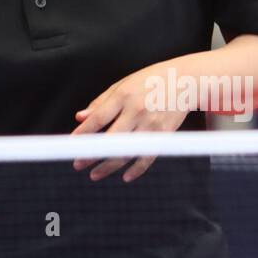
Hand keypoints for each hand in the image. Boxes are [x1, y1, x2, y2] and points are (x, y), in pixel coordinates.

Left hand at [69, 69, 188, 182]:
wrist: (186, 80)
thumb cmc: (150, 80)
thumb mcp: (123, 84)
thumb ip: (101, 102)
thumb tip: (80, 117)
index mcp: (123, 96)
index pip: (99, 118)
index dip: (83, 133)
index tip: (71, 144)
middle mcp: (137, 110)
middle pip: (111, 139)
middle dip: (92, 154)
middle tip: (77, 164)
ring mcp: (152, 124)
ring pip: (128, 151)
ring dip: (109, 166)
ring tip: (94, 174)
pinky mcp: (164, 134)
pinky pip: (149, 157)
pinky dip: (137, 169)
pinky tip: (125, 176)